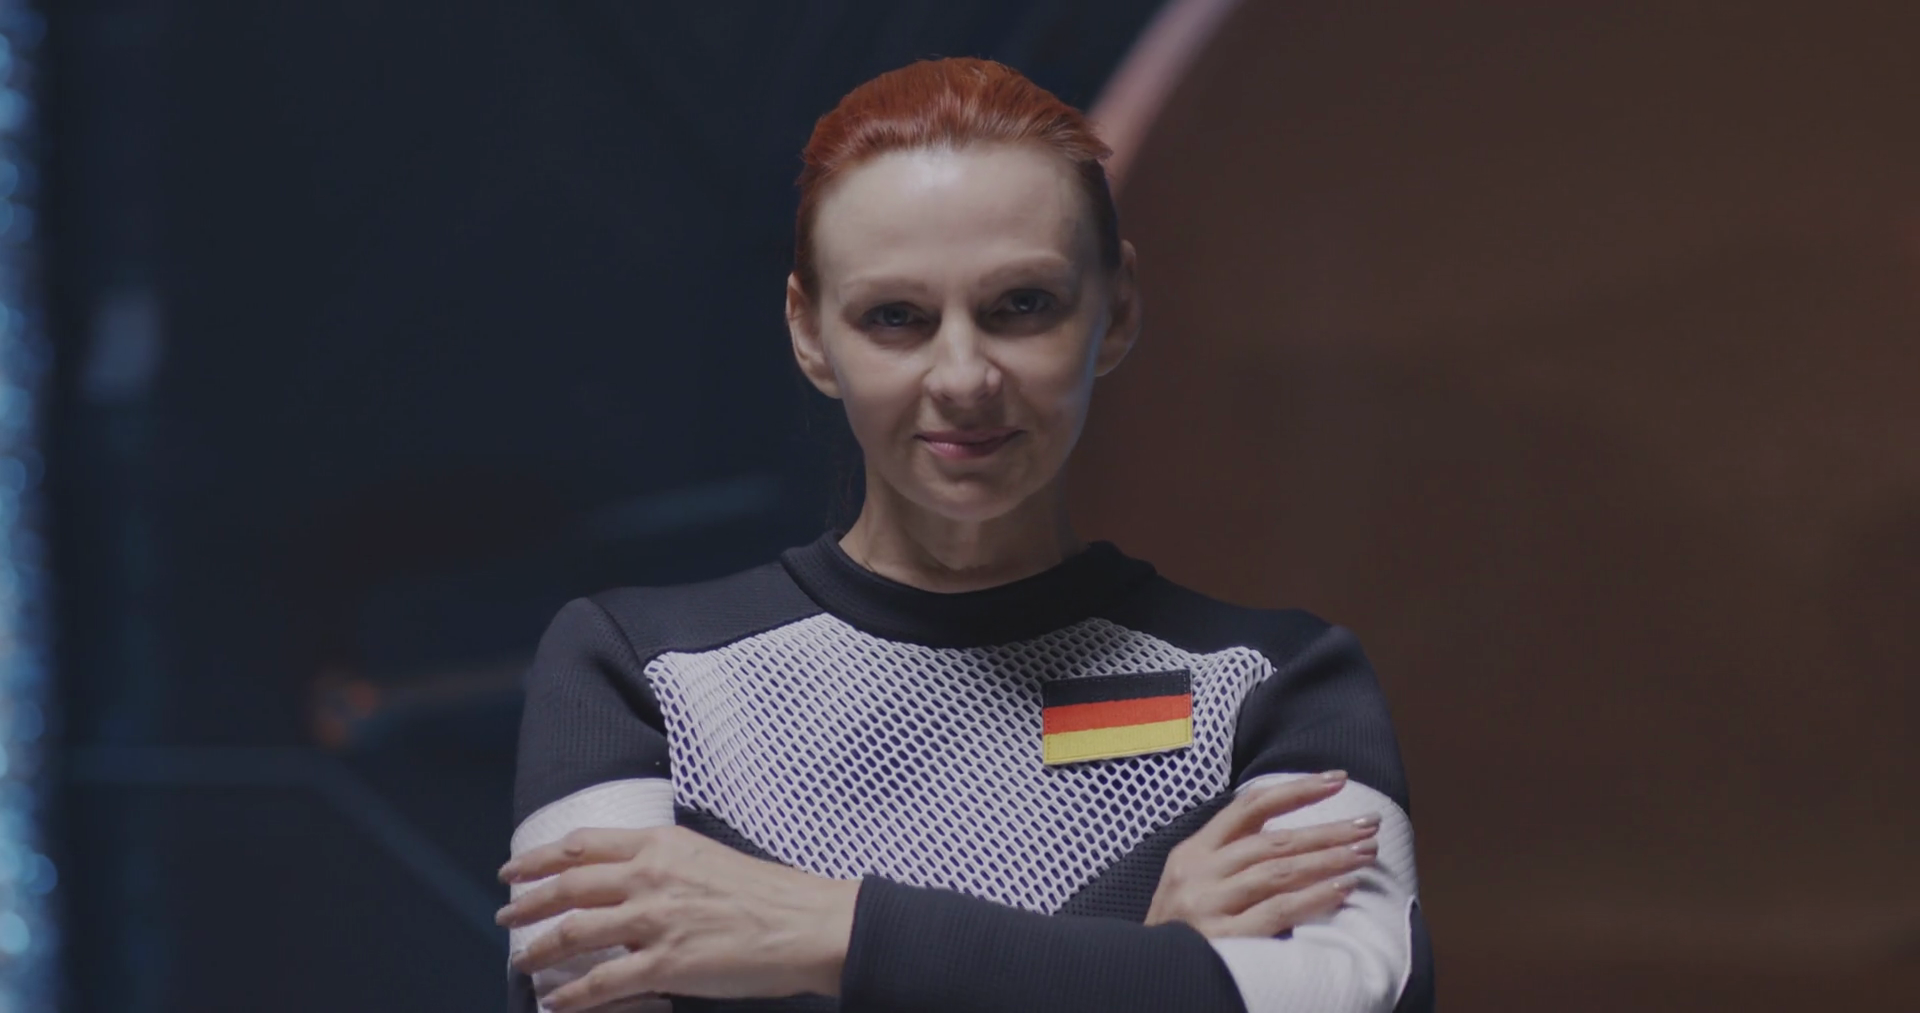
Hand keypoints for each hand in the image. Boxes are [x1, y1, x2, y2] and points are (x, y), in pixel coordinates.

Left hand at [496, 826, 859, 1010]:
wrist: (807, 923)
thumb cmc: (768, 892)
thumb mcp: (707, 857)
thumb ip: (664, 863)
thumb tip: (629, 878)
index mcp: (660, 845)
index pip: (582, 845)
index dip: (540, 857)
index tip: (515, 867)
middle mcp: (648, 877)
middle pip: (567, 886)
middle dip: (527, 902)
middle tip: (506, 913)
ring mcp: (653, 921)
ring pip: (573, 933)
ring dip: (538, 948)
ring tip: (520, 959)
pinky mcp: (664, 964)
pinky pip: (602, 983)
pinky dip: (572, 995)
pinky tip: (556, 1002)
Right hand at [1145, 771, 1378, 937]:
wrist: (1144, 976)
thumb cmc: (1178, 930)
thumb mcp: (1192, 882)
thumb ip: (1231, 857)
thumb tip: (1295, 836)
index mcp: (1193, 852)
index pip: (1250, 808)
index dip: (1297, 790)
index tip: (1338, 780)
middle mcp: (1199, 872)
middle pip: (1274, 840)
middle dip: (1328, 831)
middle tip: (1369, 825)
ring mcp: (1208, 905)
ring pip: (1279, 871)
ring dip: (1328, 860)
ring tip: (1365, 854)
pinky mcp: (1220, 939)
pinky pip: (1276, 911)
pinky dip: (1313, 898)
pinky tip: (1342, 889)